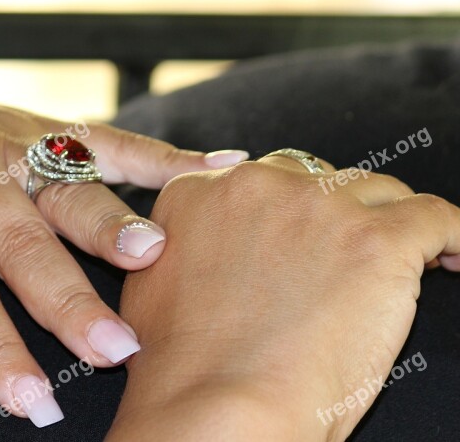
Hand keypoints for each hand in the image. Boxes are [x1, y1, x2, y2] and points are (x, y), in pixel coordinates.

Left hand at [0, 79, 246, 424]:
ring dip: (115, 221)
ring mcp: (10, 143)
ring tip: (159, 255)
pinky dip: (162, 156)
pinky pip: (107, 137)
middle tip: (117, 349)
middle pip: (24, 244)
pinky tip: (217, 166)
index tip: (33, 403)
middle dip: (71, 300)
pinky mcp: (41, 123)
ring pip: (70, 185)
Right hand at [107, 156, 459, 439]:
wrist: (217, 406)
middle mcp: (255, 184)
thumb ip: (185, 245)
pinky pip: (435, 217)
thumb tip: (210, 247)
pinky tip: (453, 255)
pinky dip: (451, 235)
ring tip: (405, 262)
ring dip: (387, 223)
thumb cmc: (184, 367)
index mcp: (198, 193)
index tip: (303, 239)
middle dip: (332, 215)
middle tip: (342, 261)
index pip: (259, 180)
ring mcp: (319, 207)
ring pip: (376, 192)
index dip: (286, 212)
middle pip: (316, 179)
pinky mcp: (378, 239)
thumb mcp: (155, 284)